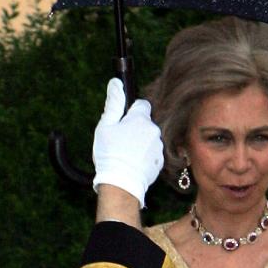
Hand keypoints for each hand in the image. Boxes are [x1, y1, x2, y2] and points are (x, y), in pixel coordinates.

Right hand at [92, 78, 164, 207]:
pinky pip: (152, 152)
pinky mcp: (161, 162)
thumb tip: (116, 83)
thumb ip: (114, 103)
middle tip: (121, 140)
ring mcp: (159, 147)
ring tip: (127, 154)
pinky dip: (145, 155)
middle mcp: (154, 131)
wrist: (122, 184)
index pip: (142, 104)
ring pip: (150, 138)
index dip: (131, 111)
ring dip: (141, 141)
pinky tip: (134, 163)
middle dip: (135, 127)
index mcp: (141, 119)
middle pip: (146, 122)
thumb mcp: (106, 126)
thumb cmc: (110, 154)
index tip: (122, 121)